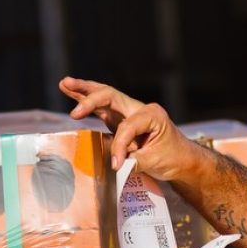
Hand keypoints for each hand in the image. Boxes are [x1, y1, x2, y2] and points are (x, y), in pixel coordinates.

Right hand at [59, 77, 199, 178]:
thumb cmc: (172, 158)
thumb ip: (133, 160)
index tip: (117, 165)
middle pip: (111, 96)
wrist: (182, 159)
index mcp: (152, 114)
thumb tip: (114, 162)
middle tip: (73, 110)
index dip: (119, 146)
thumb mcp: (155, 161)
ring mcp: (128, 111)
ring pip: (104, 96)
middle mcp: (139, 108)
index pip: (127, 127)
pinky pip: (101, 107)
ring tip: (64, 83)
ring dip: (83, 90)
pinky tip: (70, 90)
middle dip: (90, 99)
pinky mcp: (120, 119)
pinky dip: (86, 100)